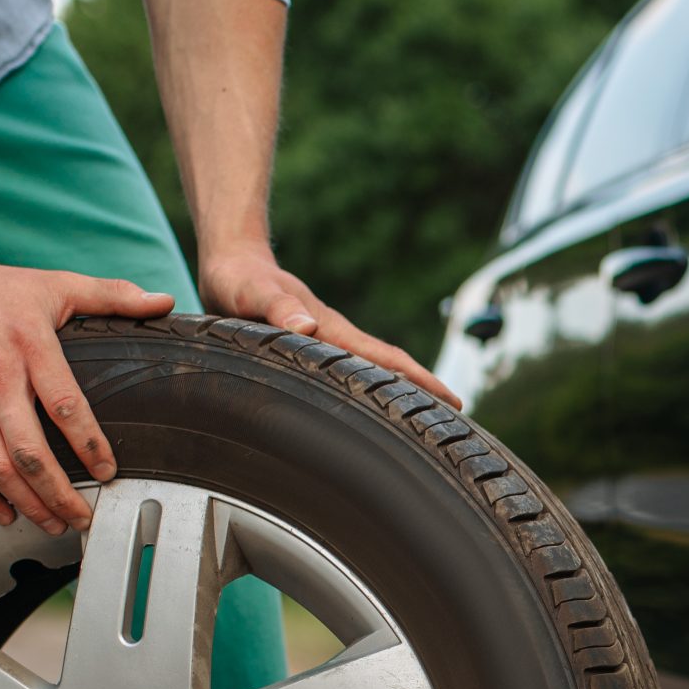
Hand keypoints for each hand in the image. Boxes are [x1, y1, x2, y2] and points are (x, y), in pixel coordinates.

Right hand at [0, 245, 173, 531]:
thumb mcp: (55, 284)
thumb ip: (112, 295)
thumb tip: (163, 302)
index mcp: (30, 344)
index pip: (66, 405)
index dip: (90, 444)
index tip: (107, 472)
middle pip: (30, 450)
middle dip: (59, 493)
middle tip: (82, 518)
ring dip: (26, 502)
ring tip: (51, 523)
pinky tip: (3, 513)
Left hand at [201, 244, 461, 409]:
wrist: (231, 263)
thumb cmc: (237, 279)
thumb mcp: (250, 292)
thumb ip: (276, 306)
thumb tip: (307, 326)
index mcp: (329, 330)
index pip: (386, 358)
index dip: (420, 380)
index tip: (454, 401)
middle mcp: (335, 339)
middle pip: (391, 369)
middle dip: (424, 394)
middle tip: (457, 426)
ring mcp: (326, 345)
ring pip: (373, 374)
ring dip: (400, 395)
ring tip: (424, 426)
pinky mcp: (312, 351)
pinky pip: (349, 375)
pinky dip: (369, 393)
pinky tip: (371, 410)